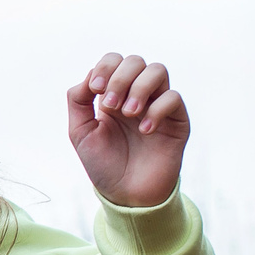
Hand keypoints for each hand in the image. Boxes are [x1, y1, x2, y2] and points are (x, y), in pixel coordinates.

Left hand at [67, 52, 190, 208]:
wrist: (126, 194)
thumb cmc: (103, 164)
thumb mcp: (80, 132)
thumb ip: (78, 101)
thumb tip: (88, 76)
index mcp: (114, 93)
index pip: (114, 60)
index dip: (104, 68)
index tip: (94, 91)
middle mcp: (137, 95)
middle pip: (135, 61)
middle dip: (119, 78)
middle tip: (109, 106)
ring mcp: (158, 105)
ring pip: (157, 70)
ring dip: (138, 88)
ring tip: (127, 114)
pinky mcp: (177, 120)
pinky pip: (173, 97)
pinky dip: (156, 110)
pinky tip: (144, 130)